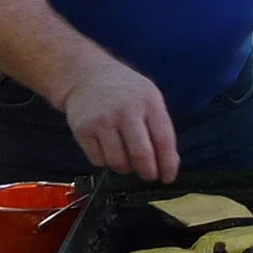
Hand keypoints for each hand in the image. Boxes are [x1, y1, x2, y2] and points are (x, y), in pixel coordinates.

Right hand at [60, 58, 179, 183]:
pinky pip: (98, 160)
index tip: (168, 177)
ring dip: (125, 168)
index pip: (163, 139)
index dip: (168, 163)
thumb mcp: (150, 99)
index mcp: (148, 102)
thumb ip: (161, 128)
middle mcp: (125, 111)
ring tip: (127, 160)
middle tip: (149, 176)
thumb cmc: (125, 91)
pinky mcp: (82, 129)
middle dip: (148, 172)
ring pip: (118, 162)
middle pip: (141, 155)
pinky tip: (108, 150)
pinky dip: (105, 162)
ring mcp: (102, 120)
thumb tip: (170, 164)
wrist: (86, 75)